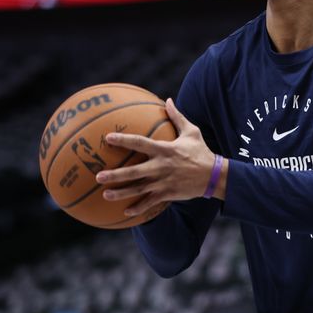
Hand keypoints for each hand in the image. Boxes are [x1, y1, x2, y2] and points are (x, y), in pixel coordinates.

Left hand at [96, 98, 224, 216]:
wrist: (214, 176)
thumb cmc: (201, 151)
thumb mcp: (192, 132)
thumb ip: (177, 117)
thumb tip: (168, 100)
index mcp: (164, 150)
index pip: (140, 143)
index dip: (123, 140)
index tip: (107, 138)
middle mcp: (161, 167)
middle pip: (134, 172)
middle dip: (115, 175)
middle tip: (98, 176)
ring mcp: (163, 182)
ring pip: (138, 190)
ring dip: (121, 193)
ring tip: (105, 195)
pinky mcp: (168, 194)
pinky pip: (150, 203)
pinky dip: (138, 208)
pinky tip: (125, 212)